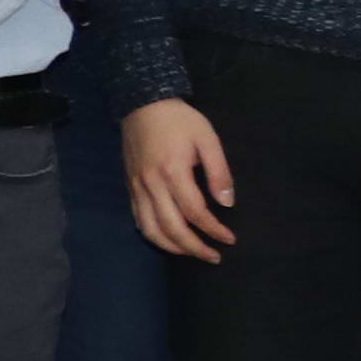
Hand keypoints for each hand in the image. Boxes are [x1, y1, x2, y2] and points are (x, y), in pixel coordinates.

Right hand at [125, 98, 239, 260]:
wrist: (142, 104)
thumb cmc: (179, 120)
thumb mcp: (207, 139)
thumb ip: (219, 172)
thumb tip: (227, 202)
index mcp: (173, 172)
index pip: (195, 212)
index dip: (214, 229)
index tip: (230, 239)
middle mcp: (152, 185)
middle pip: (172, 228)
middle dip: (195, 248)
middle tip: (214, 256)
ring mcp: (138, 189)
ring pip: (152, 230)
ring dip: (173, 247)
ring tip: (192, 253)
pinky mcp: (130, 189)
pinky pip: (139, 220)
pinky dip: (154, 236)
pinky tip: (170, 240)